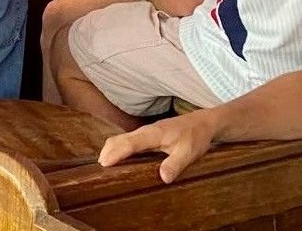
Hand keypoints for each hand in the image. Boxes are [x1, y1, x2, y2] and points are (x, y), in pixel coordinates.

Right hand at [97, 112, 218, 183]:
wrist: (201, 122)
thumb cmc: (195, 137)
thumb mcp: (189, 153)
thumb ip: (175, 164)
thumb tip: (162, 178)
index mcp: (153, 134)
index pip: (129, 143)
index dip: (116, 153)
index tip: (104, 164)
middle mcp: (145, 131)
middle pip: (119, 139)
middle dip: (107, 152)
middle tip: (100, 170)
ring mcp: (145, 132)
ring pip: (121, 138)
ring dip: (111, 150)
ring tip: (104, 166)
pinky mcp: (146, 135)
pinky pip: (127, 140)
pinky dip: (118, 148)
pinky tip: (118, 158)